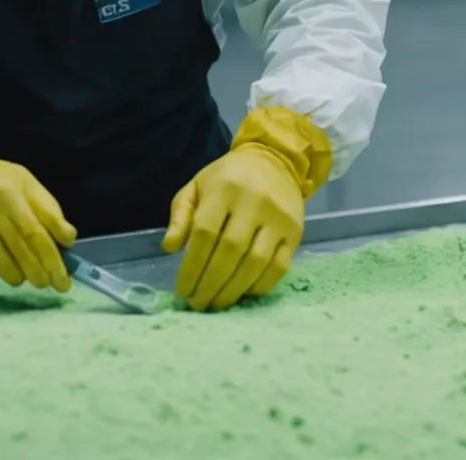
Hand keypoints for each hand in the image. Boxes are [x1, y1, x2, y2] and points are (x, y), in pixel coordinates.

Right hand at [0, 123, 74, 290]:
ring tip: (23, 276)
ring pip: (0, 264)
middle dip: (38, 274)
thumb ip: (48, 209)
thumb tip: (68, 239)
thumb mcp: (24, 182)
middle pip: (19, 253)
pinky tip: (0, 267)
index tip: (63, 279)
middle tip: (47, 284)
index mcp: (8, 194)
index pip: (36, 234)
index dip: (52, 260)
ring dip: (17, 276)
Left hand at [162, 107, 331, 311]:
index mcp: (224, 189)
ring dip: (233, 290)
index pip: (205, 233)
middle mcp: (254, 202)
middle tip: (198, 304)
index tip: (182, 290)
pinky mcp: (295, 232)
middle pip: (230, 251)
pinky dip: (260, 285)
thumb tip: (169, 248)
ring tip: (217, 304)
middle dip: (211, 284)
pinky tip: (243, 293)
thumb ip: (180, 216)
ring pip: (256, 262)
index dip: (191, 266)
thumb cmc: (227, 178)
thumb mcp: (197, 187)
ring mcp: (278, 218)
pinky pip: (280, 266)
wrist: (275, 161)